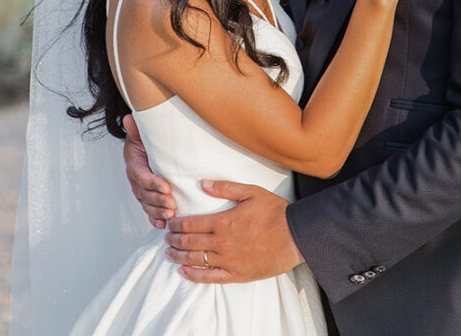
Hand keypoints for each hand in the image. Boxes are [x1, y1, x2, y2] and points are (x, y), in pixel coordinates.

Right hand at [122, 114, 175, 226]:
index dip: (153, 183)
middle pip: (145, 194)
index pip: (142, 176)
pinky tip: (163, 224)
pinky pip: (149, 211)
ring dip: (158, 211)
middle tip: (171, 204)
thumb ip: (136, 129)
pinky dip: (155, 219)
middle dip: (158, 200)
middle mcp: (136, 181)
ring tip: (171, 214)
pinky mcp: (148, 199)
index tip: (166, 187)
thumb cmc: (146, 142)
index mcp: (135, 165)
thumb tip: (129, 119)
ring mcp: (142, 192)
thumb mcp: (141, 134)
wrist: (145, 149)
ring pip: (147, 205)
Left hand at [164, 180, 303, 282]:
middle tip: (166, 237)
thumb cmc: (275, 212)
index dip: (176, 223)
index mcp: (224, 222)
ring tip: (169, 253)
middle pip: (189, 242)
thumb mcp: (252, 192)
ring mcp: (228, 261)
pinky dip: (193, 275)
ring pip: (195, 260)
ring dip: (179, 256)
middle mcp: (222, 243)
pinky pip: (209, 277)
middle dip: (174, 239)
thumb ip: (226, 187)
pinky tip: (183, 271)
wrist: (295, 236)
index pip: (191, 223)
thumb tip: (203, 184)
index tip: (169, 223)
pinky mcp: (236, 274)